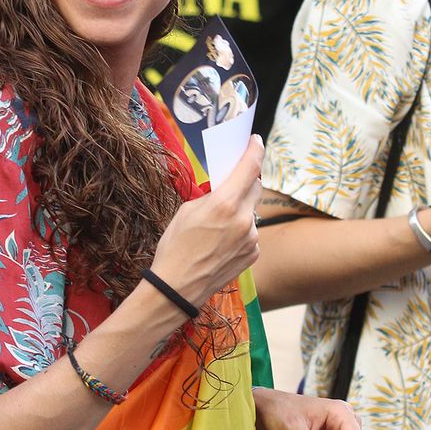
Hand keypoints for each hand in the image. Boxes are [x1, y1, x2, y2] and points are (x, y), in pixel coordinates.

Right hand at [147, 136, 263, 311]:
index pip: (249, 168)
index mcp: (224, 204)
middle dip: (245, 182)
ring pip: (251, 211)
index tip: (256, 141)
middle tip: (231, 184)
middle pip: (255, 187)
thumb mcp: (187, 211)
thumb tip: (226, 189)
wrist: (177, 288)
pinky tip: (222, 241)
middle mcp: (243, 219)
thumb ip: (212, 196)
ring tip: (218, 225)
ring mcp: (251, 238)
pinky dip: (241, 230)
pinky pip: (251, 232)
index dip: (255, 150)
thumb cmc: (175, 247)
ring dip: (240, 210)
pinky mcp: (253, 253)